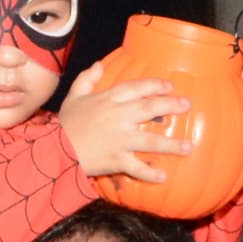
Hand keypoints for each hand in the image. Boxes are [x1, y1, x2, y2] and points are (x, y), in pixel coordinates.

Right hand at [59, 60, 195, 184]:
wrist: (54, 149)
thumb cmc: (65, 123)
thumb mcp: (73, 97)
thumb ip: (86, 79)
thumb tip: (98, 65)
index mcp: (108, 100)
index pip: (136, 88)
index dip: (154, 85)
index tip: (169, 86)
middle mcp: (118, 117)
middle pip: (149, 108)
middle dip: (170, 105)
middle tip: (187, 105)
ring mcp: (119, 140)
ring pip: (150, 140)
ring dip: (171, 144)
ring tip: (188, 146)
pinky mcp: (116, 160)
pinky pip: (136, 167)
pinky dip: (150, 173)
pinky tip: (163, 176)